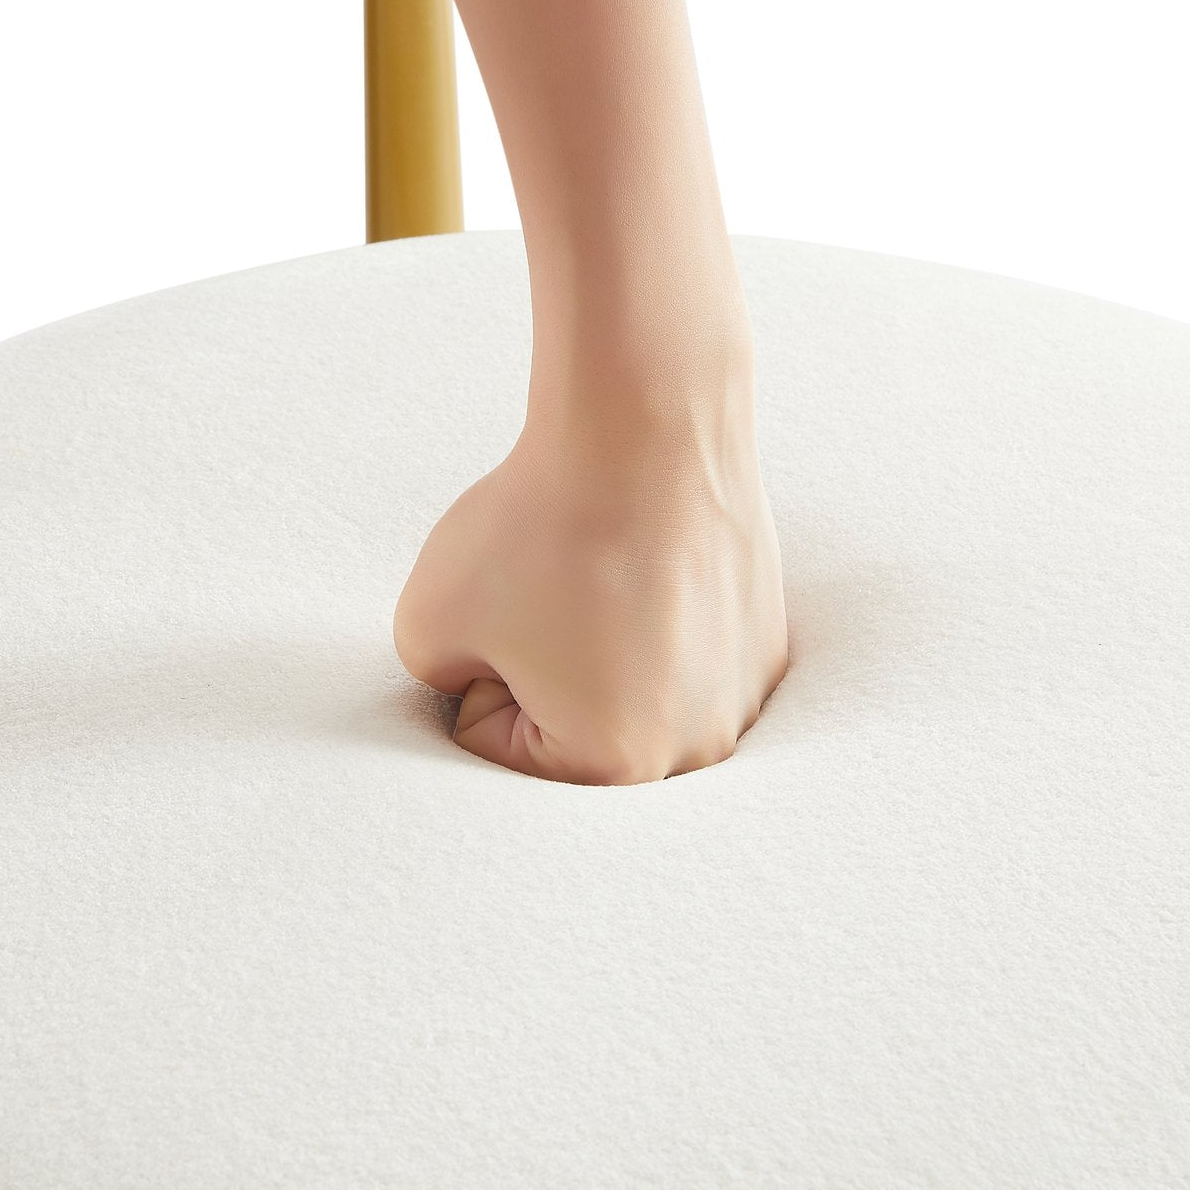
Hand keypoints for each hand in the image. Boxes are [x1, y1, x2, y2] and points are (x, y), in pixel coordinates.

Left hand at [392, 410, 788, 784]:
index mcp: (616, 765)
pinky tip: (651, 570)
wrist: (651, 424)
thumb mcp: (425, 623)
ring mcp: (741, 697)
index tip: (505, 607)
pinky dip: (657, 625)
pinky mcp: (765, 644)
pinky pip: (684, 660)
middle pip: (573, 732)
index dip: (476, 666)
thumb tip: (486, 682)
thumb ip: (439, 684)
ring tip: (603, 579)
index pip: (497, 745)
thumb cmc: (540, 527)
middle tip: (552, 594)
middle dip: (542, 672)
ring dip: (603, 652)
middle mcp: (695, 749)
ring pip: (631, 697)